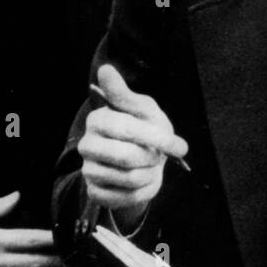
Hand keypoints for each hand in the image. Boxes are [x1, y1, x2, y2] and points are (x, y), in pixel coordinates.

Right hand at [78, 64, 187, 220]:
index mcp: (98, 119)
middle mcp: (87, 145)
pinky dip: (145, 190)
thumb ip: (126, 94)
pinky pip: (127, 197)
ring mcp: (88, 170)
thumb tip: (105, 69)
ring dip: (151, 173)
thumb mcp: (143, 110)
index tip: (179, 145)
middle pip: (127, 157)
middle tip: (160, 155)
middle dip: (154, 158)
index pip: (126, 129)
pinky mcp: (96, 193)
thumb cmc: (145, 129)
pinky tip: (144, 180)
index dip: (156, 138)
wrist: (143, 162)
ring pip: (130, 178)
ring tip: (151, 165)